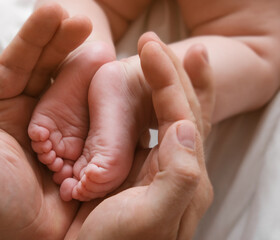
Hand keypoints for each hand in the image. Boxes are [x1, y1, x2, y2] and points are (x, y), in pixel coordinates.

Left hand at [0, 4, 89, 238]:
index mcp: (0, 110)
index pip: (17, 63)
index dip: (35, 37)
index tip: (55, 12)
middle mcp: (29, 113)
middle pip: (45, 67)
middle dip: (61, 40)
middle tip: (82, 20)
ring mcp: (57, 126)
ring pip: (67, 85)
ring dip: (80, 60)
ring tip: (96, 39)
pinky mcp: (78, 142)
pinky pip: (87, 113)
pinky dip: (95, 94)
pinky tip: (106, 75)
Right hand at [67, 34, 213, 239]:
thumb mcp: (148, 219)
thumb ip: (177, 178)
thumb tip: (184, 128)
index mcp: (183, 178)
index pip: (181, 117)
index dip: (169, 80)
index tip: (149, 49)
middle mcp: (176, 169)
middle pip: (186, 110)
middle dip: (178, 74)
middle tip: (166, 44)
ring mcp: (159, 168)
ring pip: (173, 117)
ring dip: (172, 84)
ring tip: (171, 57)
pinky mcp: (140, 171)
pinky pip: (154, 130)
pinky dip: (156, 104)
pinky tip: (152, 93)